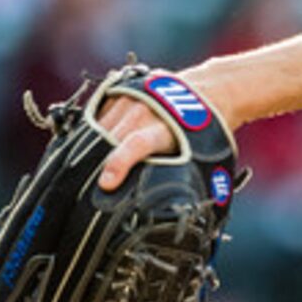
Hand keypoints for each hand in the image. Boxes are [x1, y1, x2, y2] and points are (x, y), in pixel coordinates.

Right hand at [95, 66, 236, 190]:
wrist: (209, 92)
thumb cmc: (204, 132)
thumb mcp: (199, 156)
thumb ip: (182, 176)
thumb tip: (174, 211)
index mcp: (165, 127)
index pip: (136, 145)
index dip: (119, 164)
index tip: (106, 184)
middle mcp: (145, 109)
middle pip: (110, 138)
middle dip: (98, 161)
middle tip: (93, 185)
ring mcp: (130, 96)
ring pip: (99, 125)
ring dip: (94, 147)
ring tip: (93, 167)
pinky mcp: (120, 90)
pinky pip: (99, 115)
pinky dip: (96, 132)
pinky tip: (98, 146)